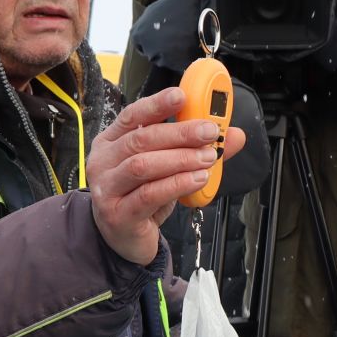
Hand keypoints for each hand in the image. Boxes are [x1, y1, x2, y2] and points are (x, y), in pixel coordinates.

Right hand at [86, 88, 248, 264]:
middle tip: (209, 132)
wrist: (124, 241)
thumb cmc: (142, 199)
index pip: (131, 116)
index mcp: (111, 143)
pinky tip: (198, 179)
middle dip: (179, 133)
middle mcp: (103, 163)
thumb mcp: (168, 170)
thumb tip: (233, 135)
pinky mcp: (118, 214)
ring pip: (143, 165)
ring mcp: (107, 189)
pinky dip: (177, 184)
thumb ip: (197, 150)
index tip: (182, 96)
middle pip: (141, 139)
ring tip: (207, 158)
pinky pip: (150, 194)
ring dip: (180, 159)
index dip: (157, 104)